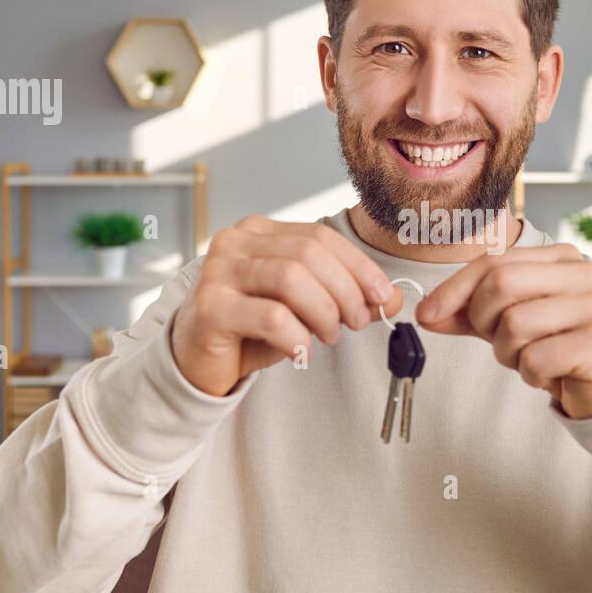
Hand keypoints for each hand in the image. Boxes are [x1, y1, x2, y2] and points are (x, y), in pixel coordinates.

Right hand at [172, 215, 401, 395]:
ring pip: (290, 279)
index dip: (359, 266)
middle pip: (308, 254)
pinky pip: (269, 315)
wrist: (198, 361)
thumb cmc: (251, 329)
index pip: (321, 236)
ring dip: (323, 312)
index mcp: (260, 231)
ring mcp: (217, 271)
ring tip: (329, 336)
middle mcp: (235, 242)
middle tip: (357, 322)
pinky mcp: (209, 307)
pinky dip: (296, 335)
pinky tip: (300, 350)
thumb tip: (394, 298)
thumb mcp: (305, 309)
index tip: (384, 297)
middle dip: (345, 290)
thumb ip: (346, 297)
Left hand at [415, 244, 591, 418]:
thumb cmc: (555, 345)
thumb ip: (468, 313)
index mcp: (560, 257)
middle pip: (500, 285)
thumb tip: (424, 312)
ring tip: (531, 358)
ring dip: (508, 353)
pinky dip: (531, 374)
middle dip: (483, 322)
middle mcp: (582, 273)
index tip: (426, 313)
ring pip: (514, 326)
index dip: (453, 289)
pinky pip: (535, 359)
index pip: (493, 262)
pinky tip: (550, 374)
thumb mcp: (507, 322)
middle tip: (499, 342)